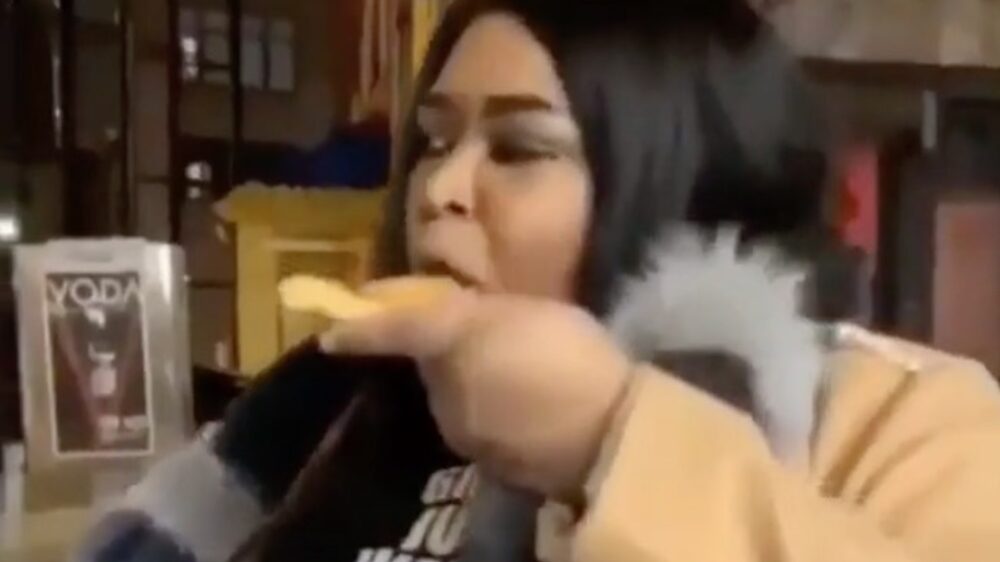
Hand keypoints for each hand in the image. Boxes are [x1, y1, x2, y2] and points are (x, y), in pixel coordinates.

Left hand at [321, 289, 632, 499]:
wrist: (607, 435)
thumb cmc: (570, 355)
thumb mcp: (523, 309)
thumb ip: (473, 308)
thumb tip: (436, 311)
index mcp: (450, 343)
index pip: (392, 332)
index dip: (360, 330)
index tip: (329, 337)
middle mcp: (442, 392)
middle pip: (429, 364)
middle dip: (442, 349)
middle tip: (484, 333)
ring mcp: (464, 433)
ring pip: (453, 396)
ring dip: (468, 381)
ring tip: (516, 371)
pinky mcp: (488, 463)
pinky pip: (478, 425)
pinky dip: (491, 411)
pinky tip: (528, 406)